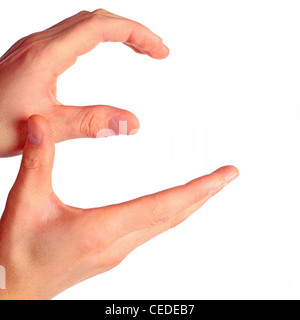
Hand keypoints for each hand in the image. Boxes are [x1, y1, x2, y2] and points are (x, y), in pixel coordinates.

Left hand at [0, 9, 169, 156]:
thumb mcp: (48, 128)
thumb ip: (92, 123)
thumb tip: (134, 123)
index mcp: (46, 55)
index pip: (101, 28)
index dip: (136, 34)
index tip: (160, 51)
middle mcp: (41, 43)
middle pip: (96, 19)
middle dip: (132, 31)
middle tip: (157, 51)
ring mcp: (35, 48)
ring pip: (84, 25)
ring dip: (116, 33)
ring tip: (140, 50)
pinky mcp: (33, 57)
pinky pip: (72, 36)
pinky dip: (97, 39)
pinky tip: (102, 52)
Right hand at [0, 116, 237, 299]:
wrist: (13, 290)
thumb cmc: (16, 253)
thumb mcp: (24, 204)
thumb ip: (36, 161)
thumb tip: (39, 124)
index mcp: (101, 231)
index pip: (161, 206)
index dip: (195, 190)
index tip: (224, 176)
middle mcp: (118, 243)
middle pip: (173, 216)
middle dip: (205, 194)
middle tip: (230, 175)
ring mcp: (118, 250)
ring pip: (166, 224)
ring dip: (191, 203)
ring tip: (210, 186)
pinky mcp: (113, 251)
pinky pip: (154, 229)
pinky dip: (172, 212)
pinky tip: (176, 204)